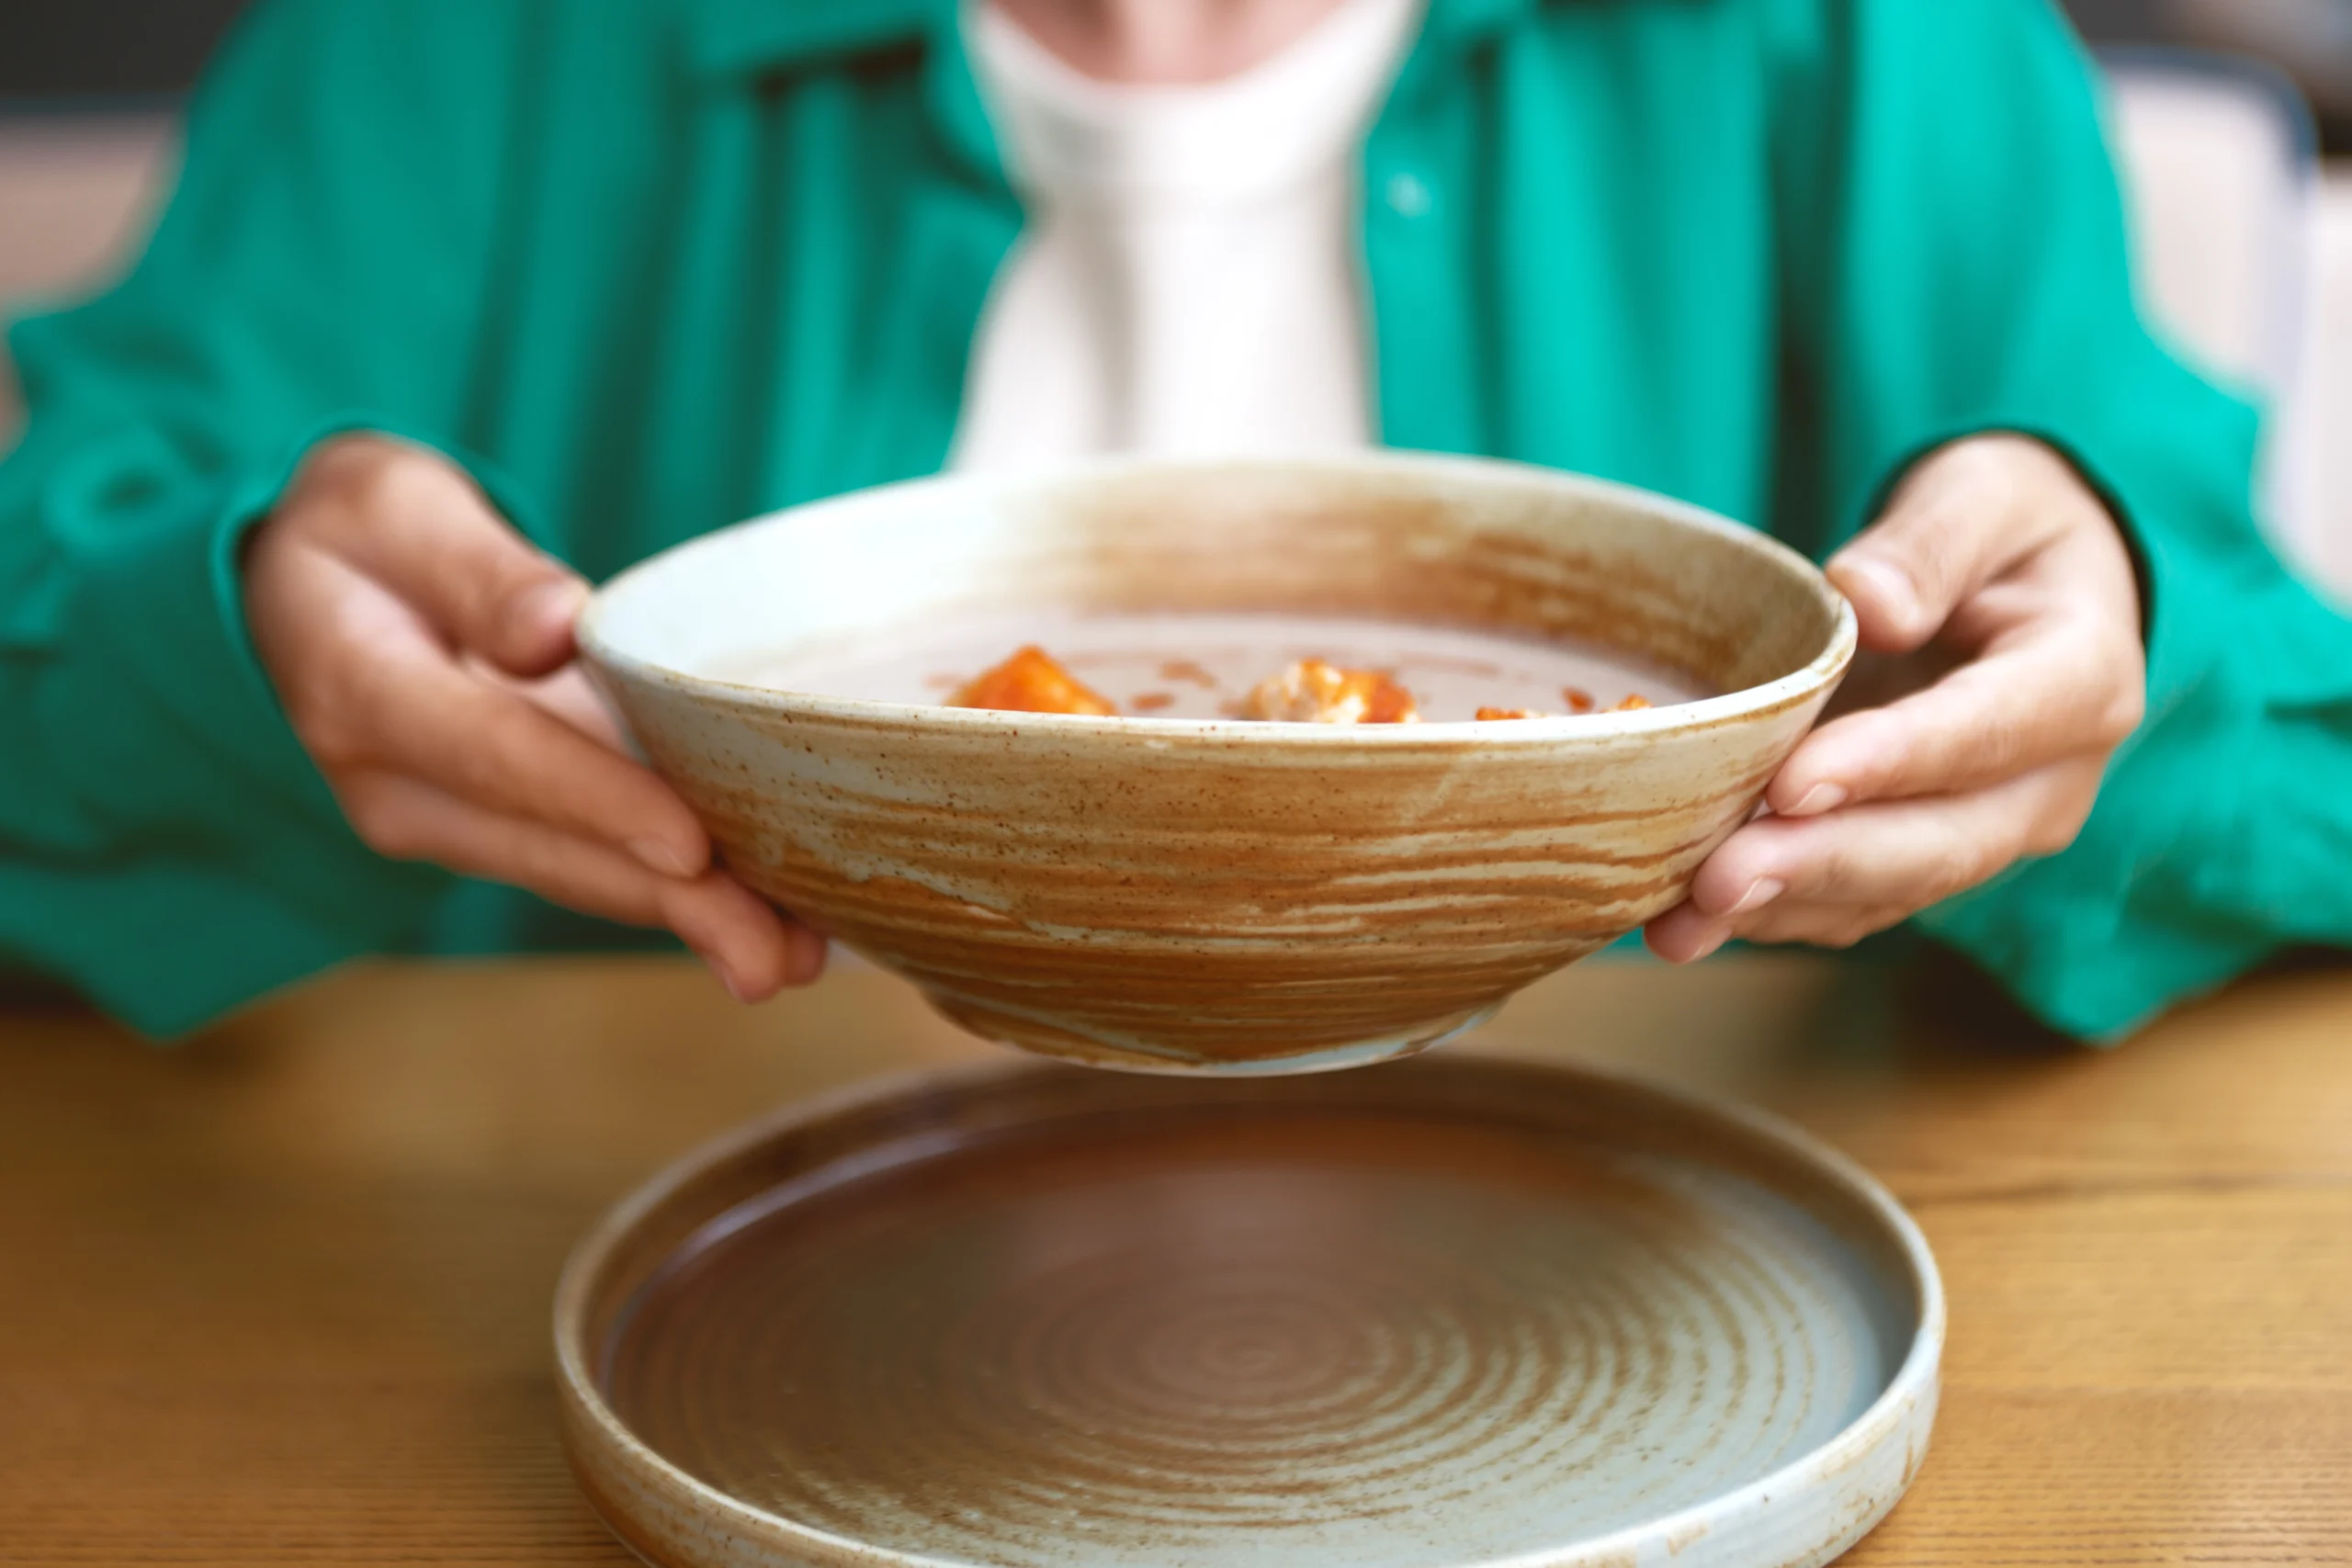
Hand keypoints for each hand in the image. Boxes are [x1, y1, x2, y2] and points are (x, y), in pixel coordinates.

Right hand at [245, 434, 821, 998]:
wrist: (295, 597)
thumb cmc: (360, 536)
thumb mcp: (392, 508)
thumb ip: (473, 567)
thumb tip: (553, 625)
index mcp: (367, 692)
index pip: (498, 756)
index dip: (598, 804)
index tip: (690, 846)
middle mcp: (403, 787)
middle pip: (556, 850)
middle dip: (675, 903)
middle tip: (781, 950)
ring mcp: (452, 823)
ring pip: (583, 877)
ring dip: (692, 920)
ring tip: (796, 953)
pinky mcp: (503, 830)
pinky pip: (594, 868)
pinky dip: (680, 898)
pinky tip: (767, 927)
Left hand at [1646, 434, 2146, 960]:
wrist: (2023, 585)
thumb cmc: (2004, 528)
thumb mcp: (1982, 495)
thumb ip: (1932, 543)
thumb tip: (1872, 606)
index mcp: (2082, 679)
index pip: (1985, 732)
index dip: (1889, 763)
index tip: (1794, 782)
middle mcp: (2048, 781)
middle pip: (1939, 842)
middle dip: (1821, 865)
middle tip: (1717, 880)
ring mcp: (1988, 832)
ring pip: (1889, 889)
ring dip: (1782, 909)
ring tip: (1680, 922)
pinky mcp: (1924, 857)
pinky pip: (1851, 901)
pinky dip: (1770, 915)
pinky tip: (1683, 922)